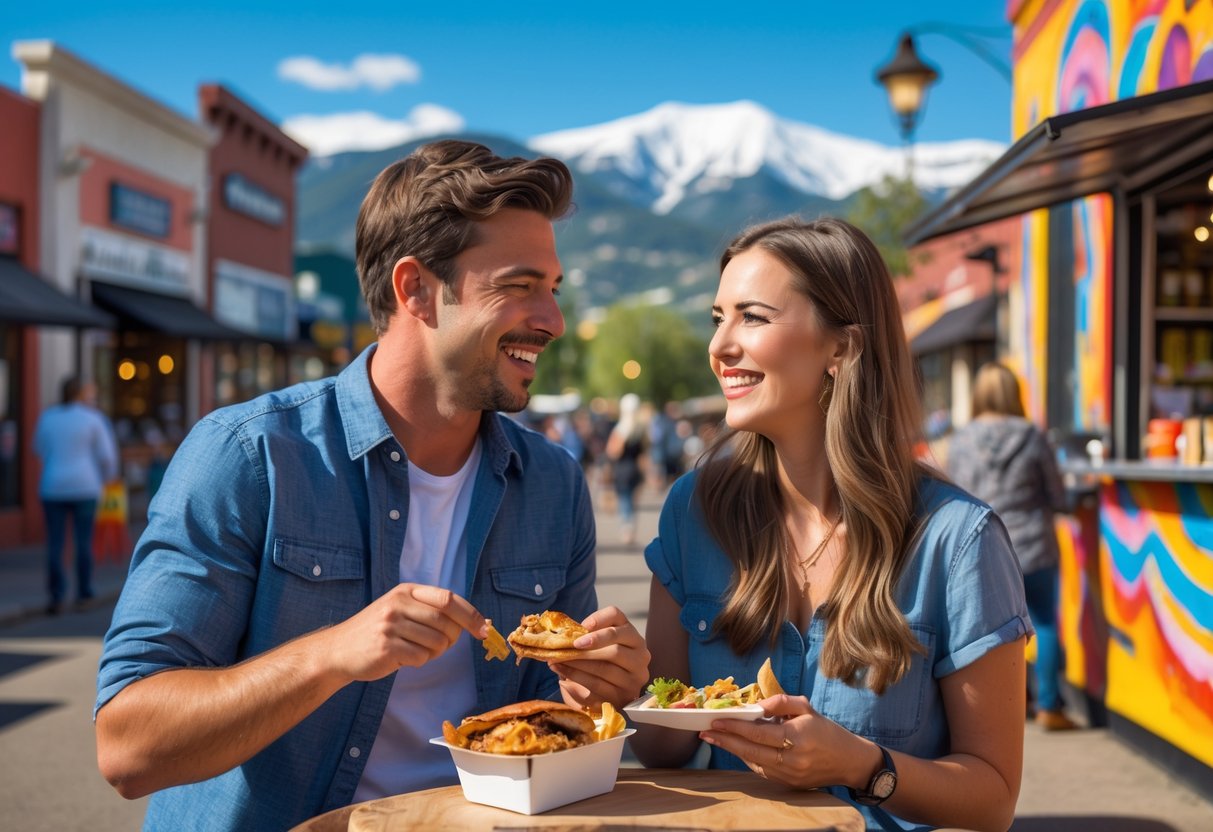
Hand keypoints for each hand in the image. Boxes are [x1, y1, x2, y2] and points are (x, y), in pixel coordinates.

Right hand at [314, 583, 486, 683]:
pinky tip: (403, 658)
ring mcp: (391, 624)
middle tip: (442, 646)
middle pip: (445, 622)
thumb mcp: (400, 609)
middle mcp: (398, 603)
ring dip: (434, 652)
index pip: (448, 599)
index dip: (471, 615)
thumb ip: (430, 610)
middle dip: (452, 638)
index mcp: (406, 590)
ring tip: (416, 650)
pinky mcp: (386, 646)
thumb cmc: (378, 632)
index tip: (484, 630)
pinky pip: (421, 657)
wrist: (338, 650)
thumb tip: (474, 623)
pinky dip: (419, 661)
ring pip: (436, 642)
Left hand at [549, 606, 650, 709]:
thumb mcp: (599, 646)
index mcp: (631, 634)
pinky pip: (598, 686)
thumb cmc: (601, 662)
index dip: (599, 618)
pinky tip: (563, 677)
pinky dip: (578, 679)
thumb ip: (587, 637)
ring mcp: (635, 676)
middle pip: (615, 645)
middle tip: (570, 646)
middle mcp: (640, 654)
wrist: (609, 692)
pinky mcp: (625, 695)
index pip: (617, 616)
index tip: (583, 626)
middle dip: (590, 645)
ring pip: (606, 668)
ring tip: (559, 661)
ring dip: (578, 664)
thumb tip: (566, 634)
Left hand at [698, 694, 867, 788]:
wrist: (850, 762)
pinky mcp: (789, 785)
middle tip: (705, 732)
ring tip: (715, 739)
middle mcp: (792, 759)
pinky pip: (762, 771)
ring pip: (753, 762)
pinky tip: (738, 749)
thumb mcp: (807, 708)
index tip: (716, 720)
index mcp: (797, 737)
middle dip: (725, 740)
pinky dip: (748, 759)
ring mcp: (790, 775)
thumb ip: (781, 702)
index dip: (735, 727)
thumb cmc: (827, 731)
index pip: (758, 732)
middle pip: (751, 750)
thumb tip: (756, 706)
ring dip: (733, 751)